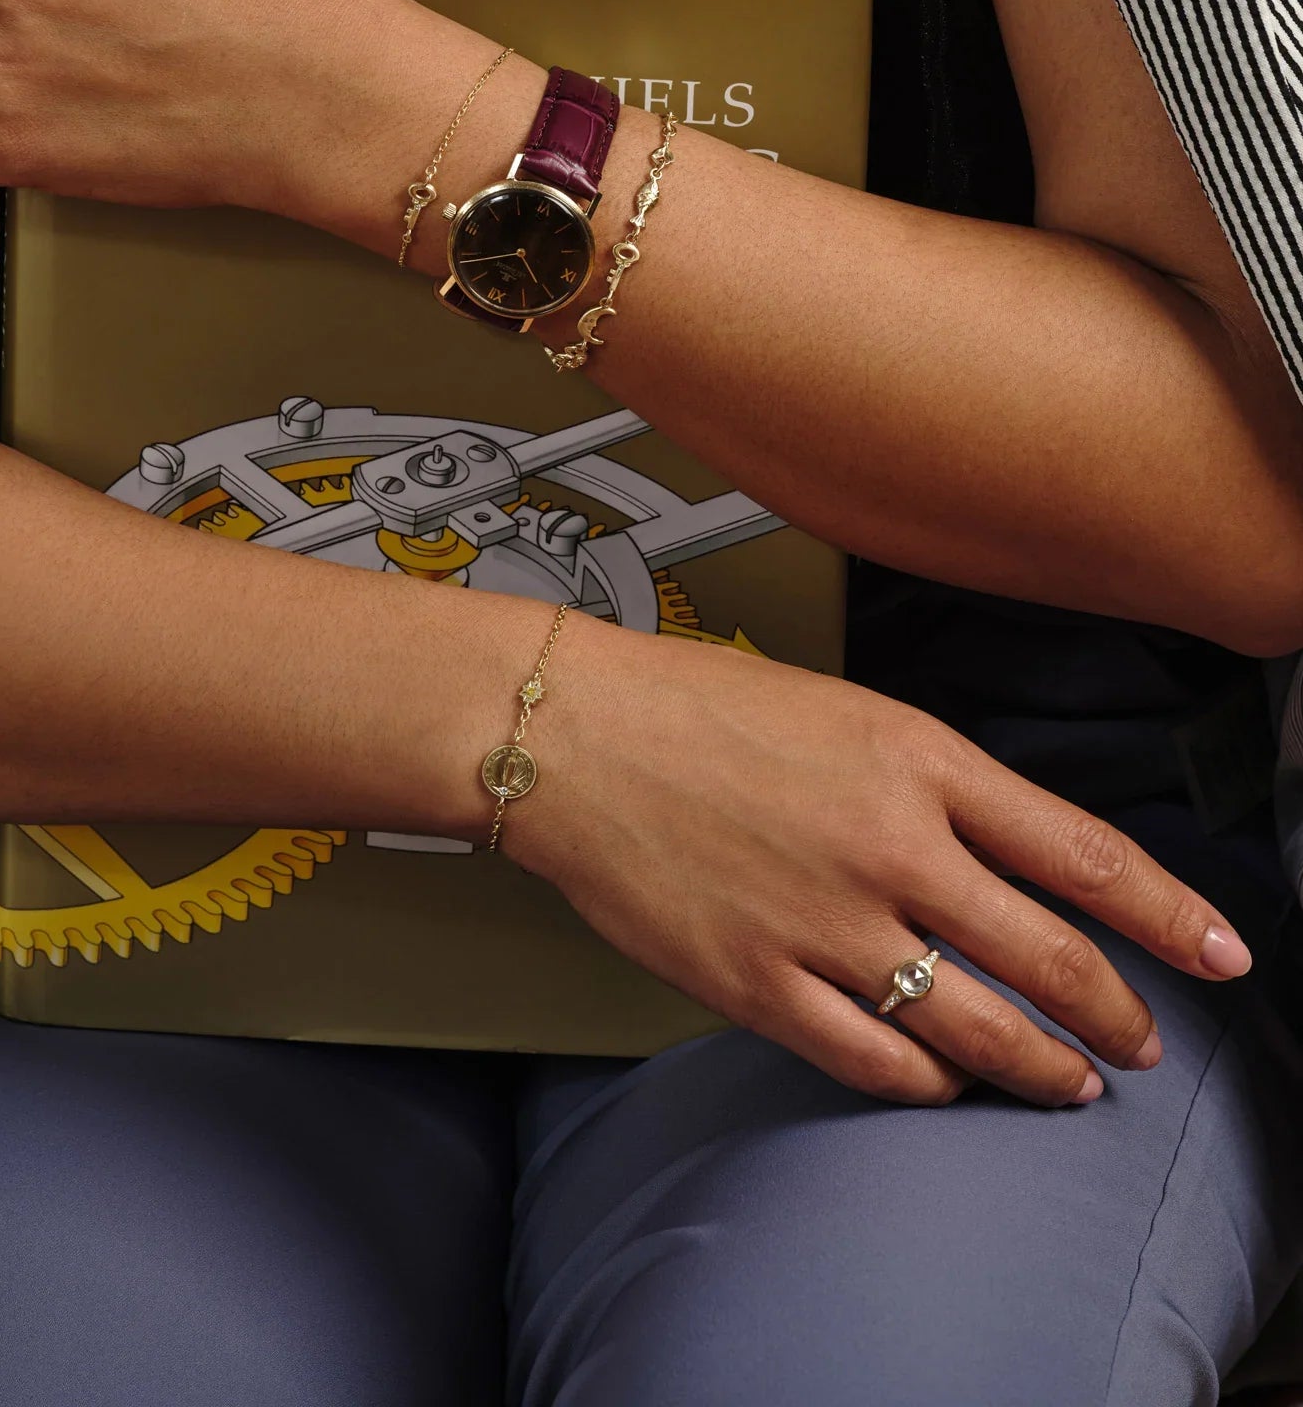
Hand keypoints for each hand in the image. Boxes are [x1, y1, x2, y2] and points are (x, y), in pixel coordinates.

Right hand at [519, 616, 1251, 1105]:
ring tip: (1070, 1082)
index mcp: (917, 759)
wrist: (568, 736)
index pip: (1085, 853)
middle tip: (1144, 1041)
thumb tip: (1016, 864)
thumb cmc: (698, 707)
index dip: (1171, 915)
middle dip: (1119, 1013)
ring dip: (1042, 1066)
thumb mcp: (847, 711)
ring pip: (979, 1027)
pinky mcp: (759, 984)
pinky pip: (878, 1059)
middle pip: (1052, 956)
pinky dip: (929, 1080)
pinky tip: (945, 1080)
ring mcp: (825, 922)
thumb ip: (937, 786)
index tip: (1221, 951)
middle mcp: (889, 845)